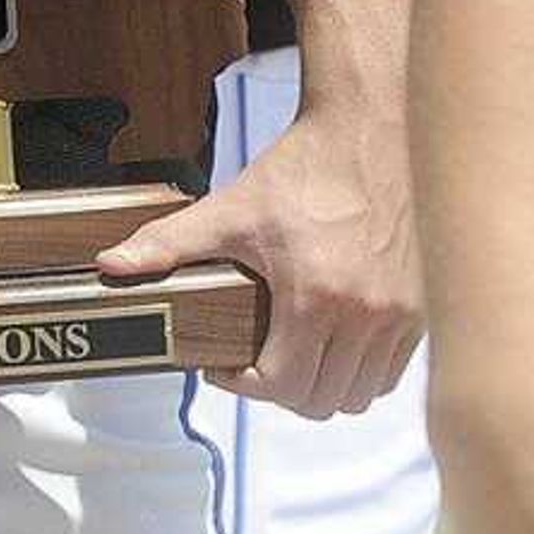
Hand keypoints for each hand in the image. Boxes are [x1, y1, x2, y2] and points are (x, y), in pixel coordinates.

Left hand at [98, 101, 417, 416]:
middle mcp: (366, 314)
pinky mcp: (423, 307)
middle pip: (322, 401)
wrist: (370, 132)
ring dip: (324, 385)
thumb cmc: (303, 168)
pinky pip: (393, 371)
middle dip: (280, 390)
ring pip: (362, 394)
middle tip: (256, 362)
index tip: (226, 364)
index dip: (243, 386)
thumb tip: (110, 264)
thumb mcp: (228, 208)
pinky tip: (332, 340)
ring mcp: (401, 314)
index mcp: (316, 297)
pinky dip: (361, 370)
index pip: (282, 387)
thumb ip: (166, 243)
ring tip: (293, 354)